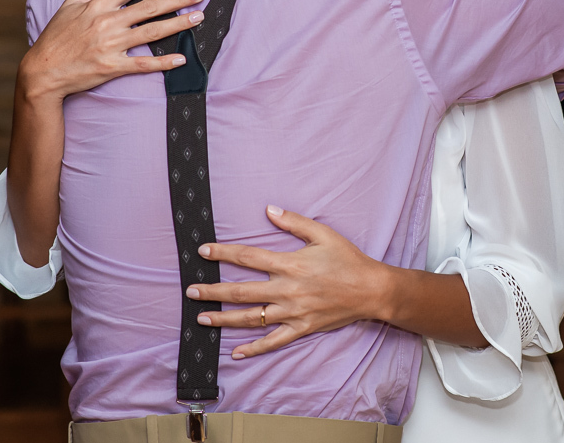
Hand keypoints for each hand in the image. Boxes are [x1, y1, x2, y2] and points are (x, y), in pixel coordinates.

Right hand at [19, 0, 204, 99]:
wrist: (43, 71)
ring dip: (178, 24)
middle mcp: (107, 23)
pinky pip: (143, 64)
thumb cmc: (56, 37)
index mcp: (98, 7)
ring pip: (152, 32)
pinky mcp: (112, 67)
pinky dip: (163, 62)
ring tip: (198, 18)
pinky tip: (181, 58)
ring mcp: (111, 46)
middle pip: (149, 7)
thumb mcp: (69, 5)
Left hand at [187, 206, 391, 359]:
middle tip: (191, 290)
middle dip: (213, 291)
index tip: (204, 251)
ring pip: (251, 318)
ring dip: (224, 319)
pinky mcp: (301, 328)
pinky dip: (254, 348)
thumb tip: (269, 209)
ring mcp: (293, 312)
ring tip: (202, 318)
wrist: (371, 289)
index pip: (249, 257)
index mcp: (290, 264)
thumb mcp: (323, 234)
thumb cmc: (348, 260)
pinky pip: (273, 341)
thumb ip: (294, 222)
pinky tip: (236, 353)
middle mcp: (287, 290)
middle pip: (241, 292)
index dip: (224, 253)